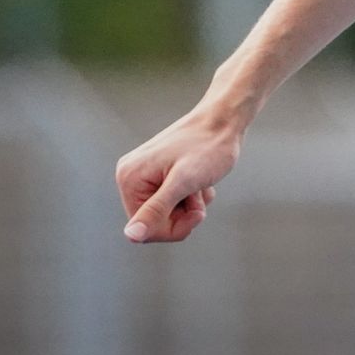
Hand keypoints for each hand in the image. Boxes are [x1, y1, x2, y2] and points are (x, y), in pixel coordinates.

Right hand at [115, 105, 240, 243]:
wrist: (225, 119)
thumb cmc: (208, 146)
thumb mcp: (183, 182)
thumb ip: (156, 209)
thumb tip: (130, 235)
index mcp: (129, 179)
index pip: (142, 228)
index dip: (173, 227)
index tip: (197, 213)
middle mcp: (131, 176)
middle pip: (155, 222)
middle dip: (183, 215)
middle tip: (200, 195)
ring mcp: (147, 174)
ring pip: (168, 213)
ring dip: (191, 205)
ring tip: (201, 184)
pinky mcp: (162, 173)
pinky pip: (176, 201)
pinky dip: (193, 196)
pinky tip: (202, 180)